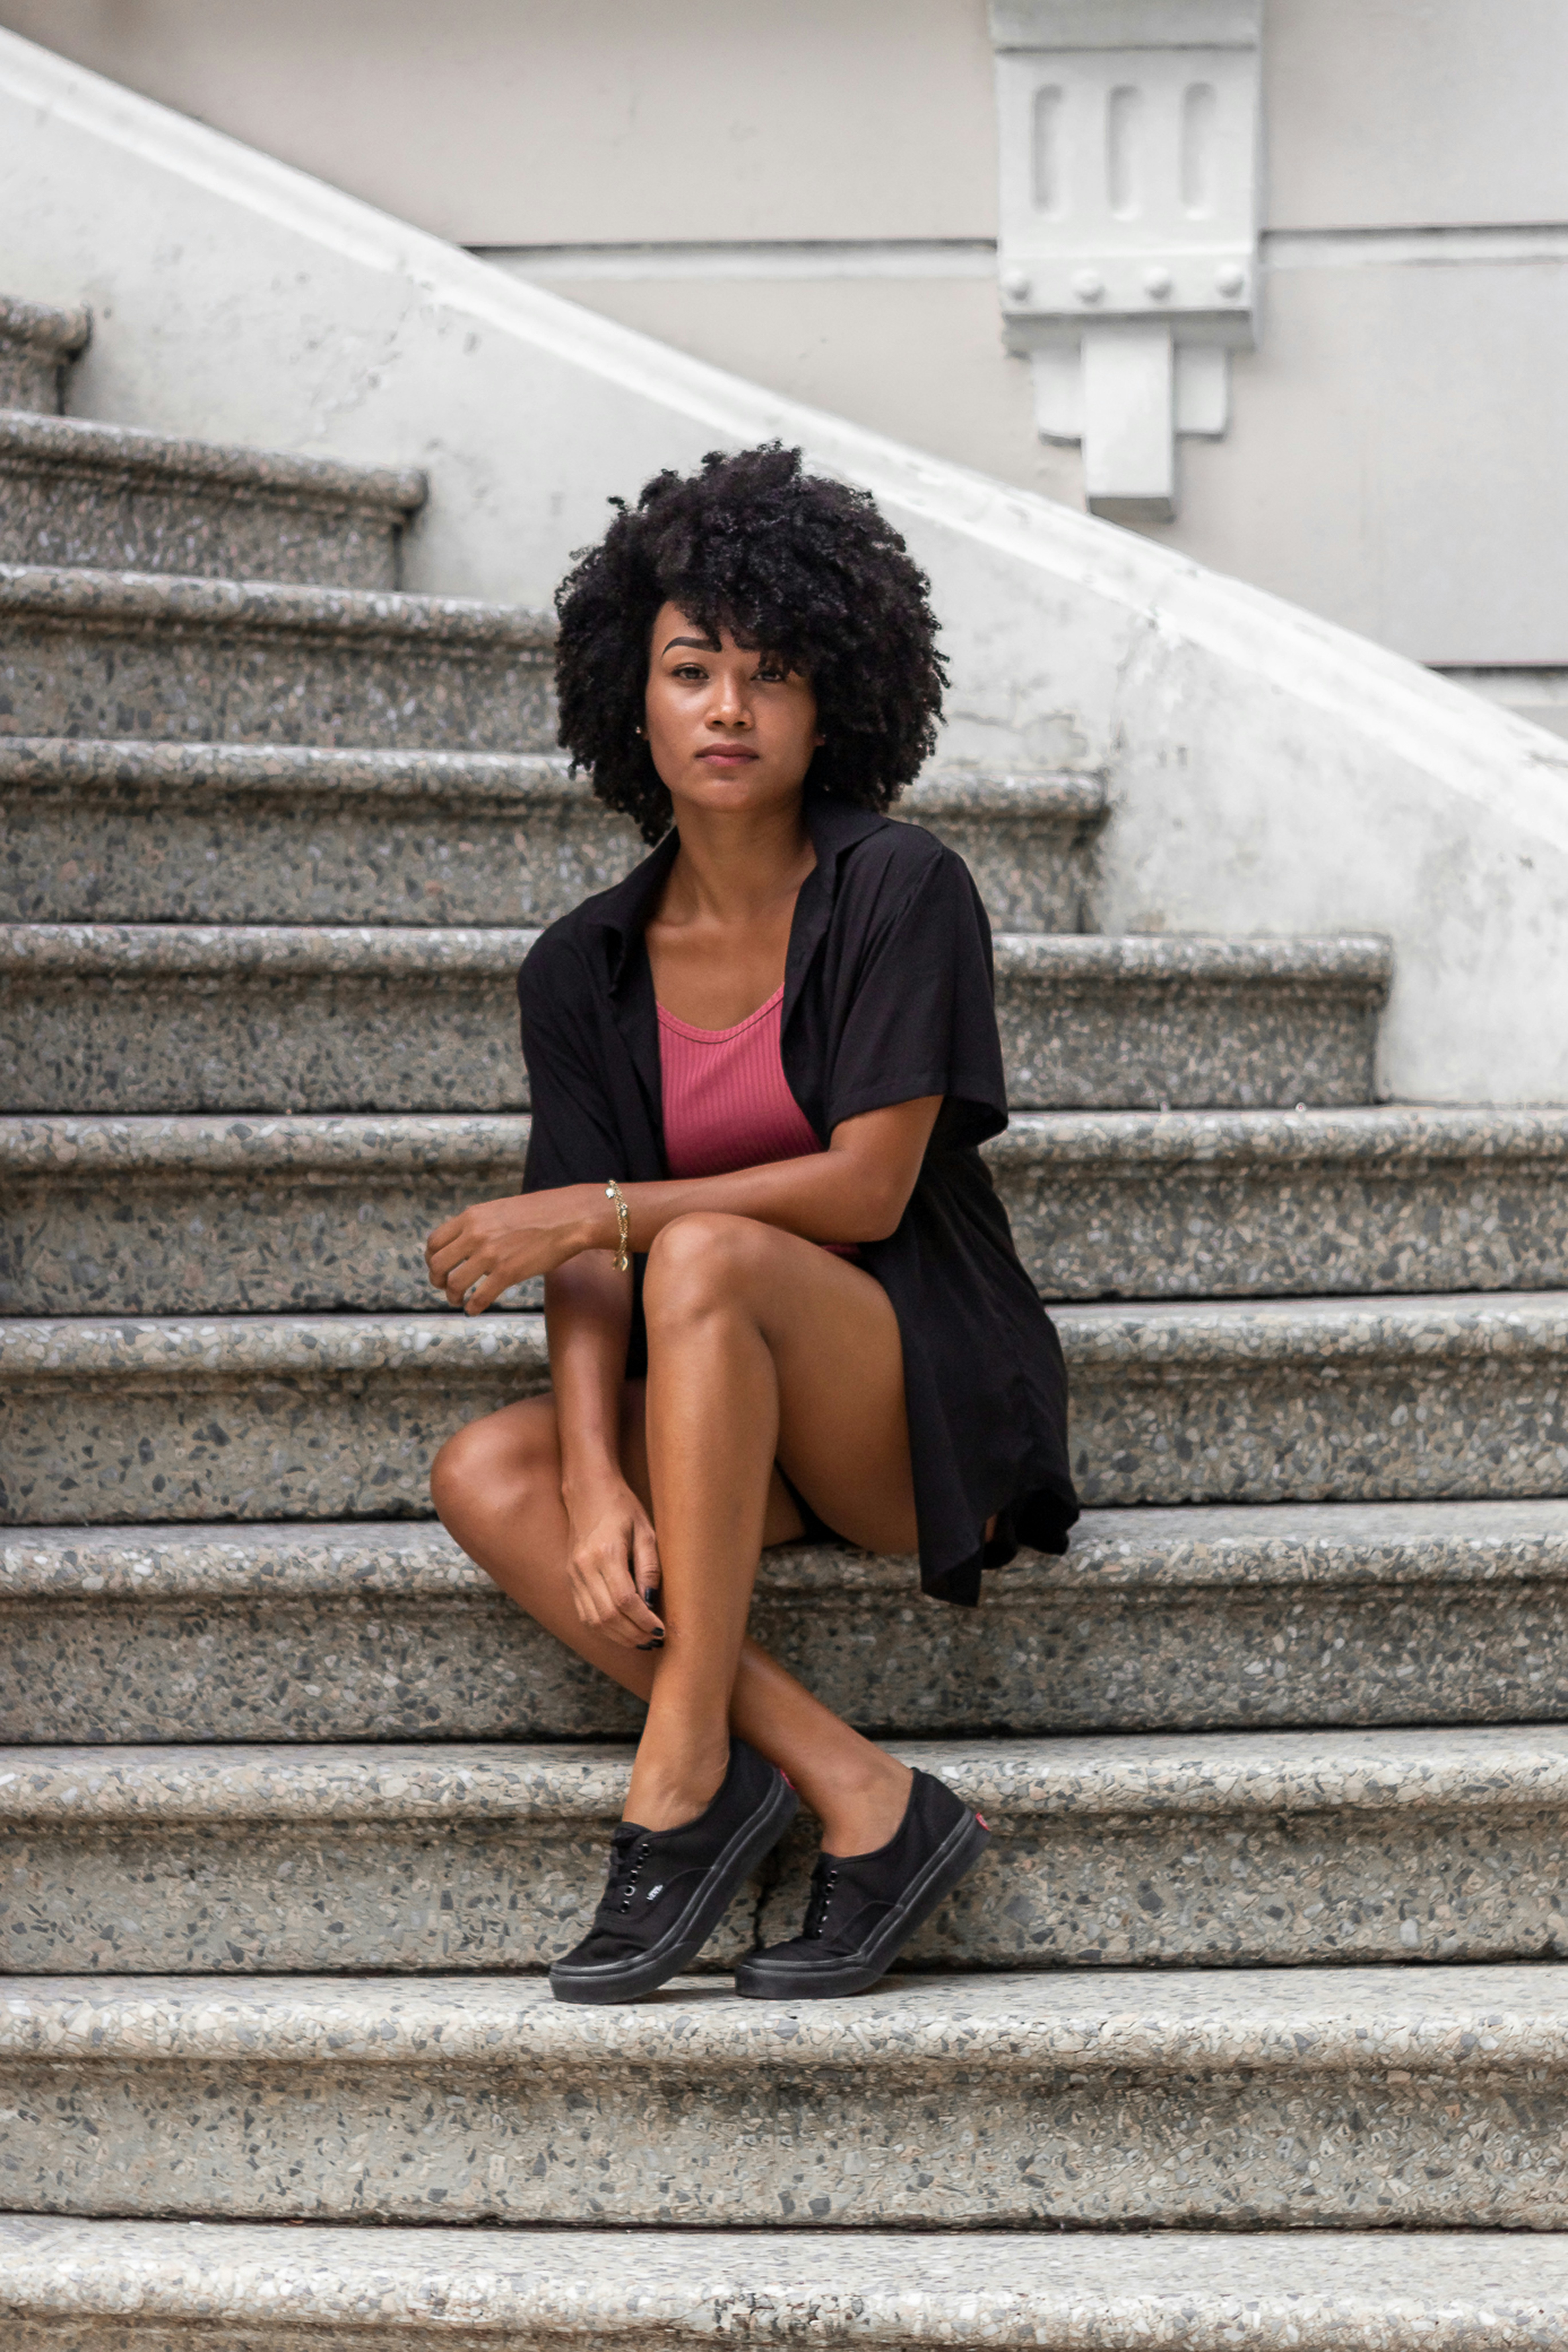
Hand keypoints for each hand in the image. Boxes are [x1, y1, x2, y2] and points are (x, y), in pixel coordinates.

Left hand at [425, 1186, 610, 1312]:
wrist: (570, 1217)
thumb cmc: (541, 1213)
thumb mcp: (500, 1210)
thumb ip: (480, 1225)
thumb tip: (466, 1243)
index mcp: (472, 1217)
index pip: (434, 1241)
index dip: (432, 1259)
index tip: (439, 1267)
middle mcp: (476, 1234)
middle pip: (438, 1264)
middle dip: (437, 1280)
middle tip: (444, 1286)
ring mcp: (491, 1254)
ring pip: (454, 1283)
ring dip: (452, 1296)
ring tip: (459, 1300)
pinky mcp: (507, 1273)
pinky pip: (479, 1297)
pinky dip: (472, 1307)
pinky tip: (474, 1310)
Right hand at [564, 1476, 662, 1649]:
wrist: (588, 1492)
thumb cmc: (622, 1508)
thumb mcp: (645, 1531)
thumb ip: (649, 1566)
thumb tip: (651, 1601)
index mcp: (606, 1553)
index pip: (625, 1600)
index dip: (644, 1621)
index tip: (661, 1630)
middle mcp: (584, 1567)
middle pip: (607, 1616)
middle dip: (633, 1634)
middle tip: (653, 1640)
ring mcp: (574, 1574)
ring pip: (593, 1620)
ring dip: (618, 1636)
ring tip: (640, 1641)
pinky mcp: (570, 1578)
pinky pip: (584, 1613)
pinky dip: (602, 1628)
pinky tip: (620, 1631)